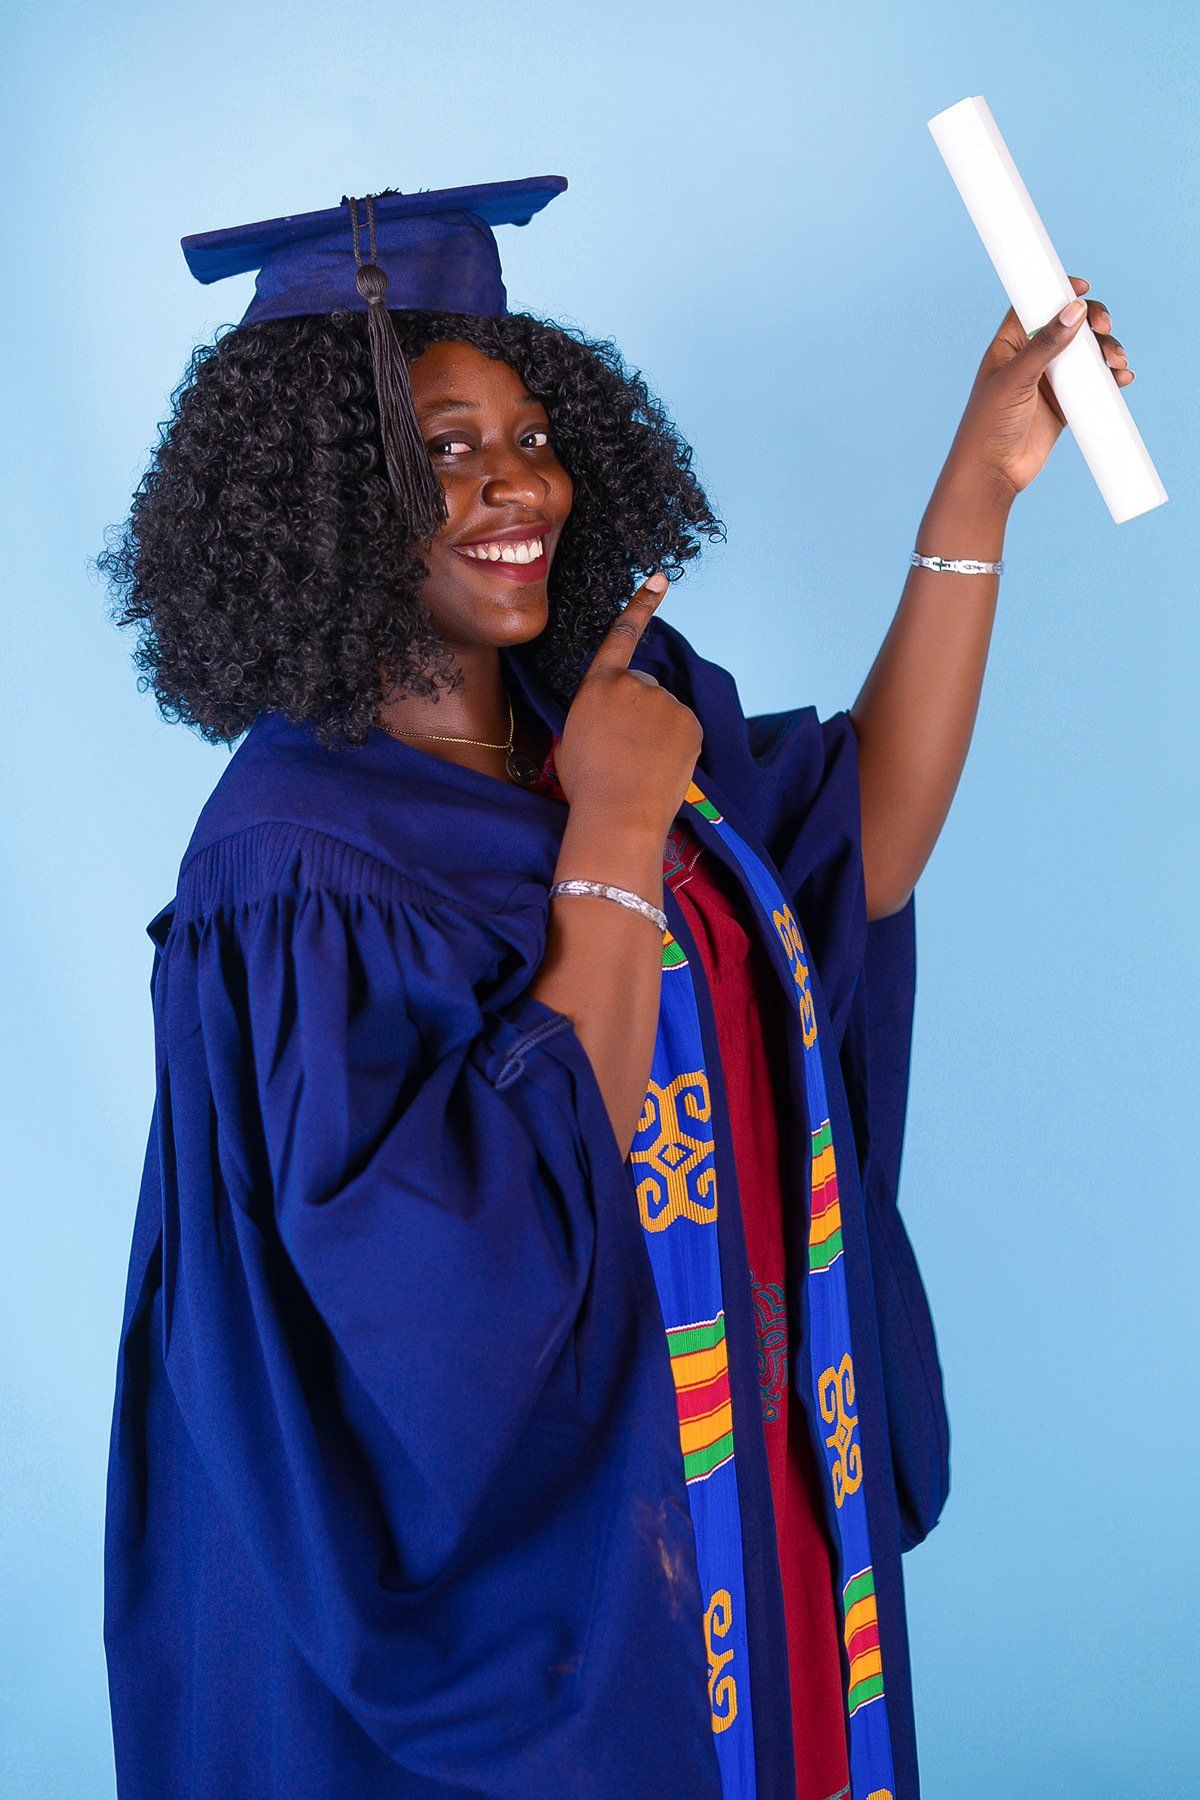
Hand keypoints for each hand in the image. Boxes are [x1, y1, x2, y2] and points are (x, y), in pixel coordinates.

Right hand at [554, 571, 703, 837]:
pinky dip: (674, 744)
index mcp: (598, 685)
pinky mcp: (690, 722)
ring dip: (654, 731)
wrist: (618, 814)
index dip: (642, 605)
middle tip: (622, 750)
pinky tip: (659, 766)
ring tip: (638, 764)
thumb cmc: (587, 784)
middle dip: (636, 712)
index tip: (661, 578)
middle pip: (642, 689)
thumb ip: (598, 712)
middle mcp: (635, 684)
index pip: (622, 635)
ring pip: (663, 711)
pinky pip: (681, 728)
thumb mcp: (576, 736)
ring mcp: (666, 702)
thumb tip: (618, 716)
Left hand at [942, 275, 1135, 504]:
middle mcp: (1031, 359)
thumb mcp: (1016, 379)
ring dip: (1106, 351)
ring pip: (1085, 354)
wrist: (992, 473)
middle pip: (1069, 326)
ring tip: (1116, 362)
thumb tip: (1074, 310)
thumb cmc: (989, 424)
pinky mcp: (1065, 405)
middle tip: (1104, 328)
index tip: (1083, 288)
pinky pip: (1093, 384)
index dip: (1058, 291)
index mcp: (1010, 345)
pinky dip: (1110, 378)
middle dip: (1093, 323)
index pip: (1035, 305)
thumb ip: (1045, 346)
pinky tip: (1121, 378)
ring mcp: (1050, 381)